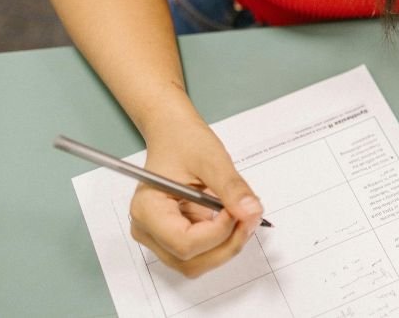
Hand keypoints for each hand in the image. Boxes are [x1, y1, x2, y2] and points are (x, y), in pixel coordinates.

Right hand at [128, 121, 263, 277]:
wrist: (173, 134)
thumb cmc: (183, 141)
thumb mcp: (212, 159)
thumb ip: (232, 188)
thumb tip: (251, 212)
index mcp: (147, 209)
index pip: (183, 242)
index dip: (218, 233)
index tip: (239, 210)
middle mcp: (147, 230)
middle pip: (189, 262)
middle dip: (227, 245)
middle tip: (250, 218)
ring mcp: (159, 238)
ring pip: (196, 264)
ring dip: (226, 246)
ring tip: (242, 217)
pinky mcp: (173, 238)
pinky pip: (200, 254)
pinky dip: (221, 242)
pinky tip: (231, 218)